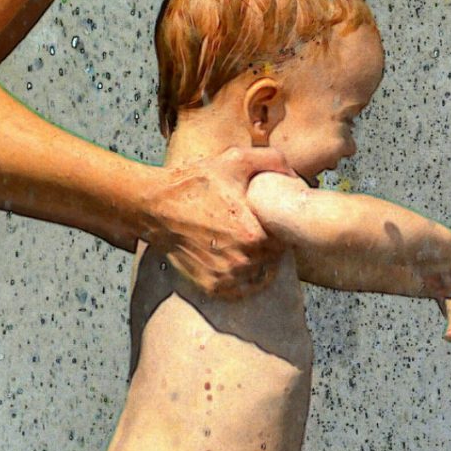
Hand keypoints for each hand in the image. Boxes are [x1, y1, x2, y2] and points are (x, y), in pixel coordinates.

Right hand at [149, 146, 294, 297]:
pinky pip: (239, 291)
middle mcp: (243, 260)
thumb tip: (296, 176)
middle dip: (270, 244)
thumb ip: (273, 161)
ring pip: (259, 275)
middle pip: (274, 257)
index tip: (268, 218)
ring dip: (257, 263)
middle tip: (255, 229)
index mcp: (255, 233)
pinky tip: (236, 263)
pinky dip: (241, 281)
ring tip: (243, 244)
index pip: (287, 237)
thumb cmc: (194, 182)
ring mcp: (226, 276)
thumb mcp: (235, 159)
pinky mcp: (211, 286)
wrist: (154, 206)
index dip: (281, 226)